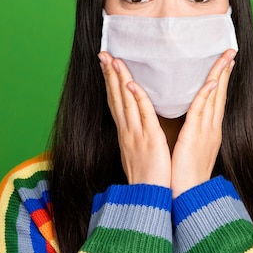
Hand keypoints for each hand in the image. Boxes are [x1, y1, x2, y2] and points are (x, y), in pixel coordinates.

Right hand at [98, 51, 171, 187]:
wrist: (148, 198)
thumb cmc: (148, 177)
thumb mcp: (139, 152)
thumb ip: (138, 135)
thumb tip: (139, 124)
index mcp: (126, 133)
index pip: (116, 102)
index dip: (111, 82)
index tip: (107, 64)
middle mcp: (127, 131)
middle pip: (116, 97)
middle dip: (109, 74)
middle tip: (103, 54)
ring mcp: (136, 134)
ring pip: (126, 102)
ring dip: (119, 80)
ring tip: (113, 60)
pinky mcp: (149, 140)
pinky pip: (143, 116)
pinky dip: (137, 99)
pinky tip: (131, 84)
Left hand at [170, 49, 235, 197]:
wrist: (188, 196)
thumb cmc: (185, 175)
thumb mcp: (191, 149)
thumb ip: (192, 132)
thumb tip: (189, 122)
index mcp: (210, 131)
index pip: (217, 100)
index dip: (221, 80)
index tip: (225, 64)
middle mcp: (212, 128)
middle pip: (221, 94)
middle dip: (225, 71)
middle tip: (230, 52)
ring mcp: (206, 131)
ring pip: (215, 98)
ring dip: (219, 75)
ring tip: (225, 57)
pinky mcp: (196, 136)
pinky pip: (201, 111)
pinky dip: (207, 94)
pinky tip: (212, 81)